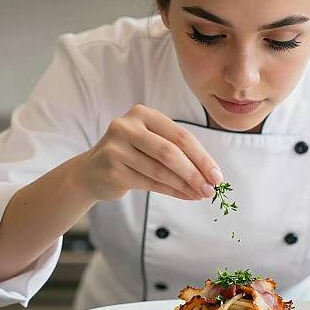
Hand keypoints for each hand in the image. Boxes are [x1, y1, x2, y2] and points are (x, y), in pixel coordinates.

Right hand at [79, 104, 222, 201]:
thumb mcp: (152, 142)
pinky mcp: (111, 170)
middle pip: (170, 152)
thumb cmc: (131, 154)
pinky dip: (172, 191)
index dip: (202, 157)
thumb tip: (210, 175)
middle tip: (211, 189)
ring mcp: (116, 148)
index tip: (217, 175)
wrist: (92, 172)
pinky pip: (149, 183)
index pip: (180, 136)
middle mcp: (126, 126)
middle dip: (195, 173)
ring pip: (160, 170)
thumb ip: (178, 151)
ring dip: (185, 185)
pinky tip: (185, 196)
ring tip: (201, 194)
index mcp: (142, 114)